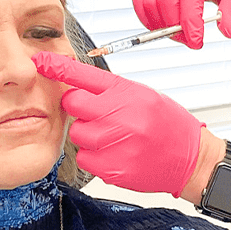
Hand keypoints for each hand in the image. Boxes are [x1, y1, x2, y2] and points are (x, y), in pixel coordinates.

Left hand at [33, 52, 204, 196]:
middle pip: (72, 105)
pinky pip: (85, 159)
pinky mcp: (113, 168)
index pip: (83, 75)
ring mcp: (115, 143)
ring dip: (89, 136)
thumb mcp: (143, 95)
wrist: (191, 158)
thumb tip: (76, 85)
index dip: (57, 67)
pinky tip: (117, 154)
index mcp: (127, 92)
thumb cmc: (167, 124)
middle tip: (100, 115)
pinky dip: (96, 157)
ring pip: (77, 134)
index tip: (39, 61)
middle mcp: (120, 115)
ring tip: (114, 137)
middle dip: (80, 109)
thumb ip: (110, 91)